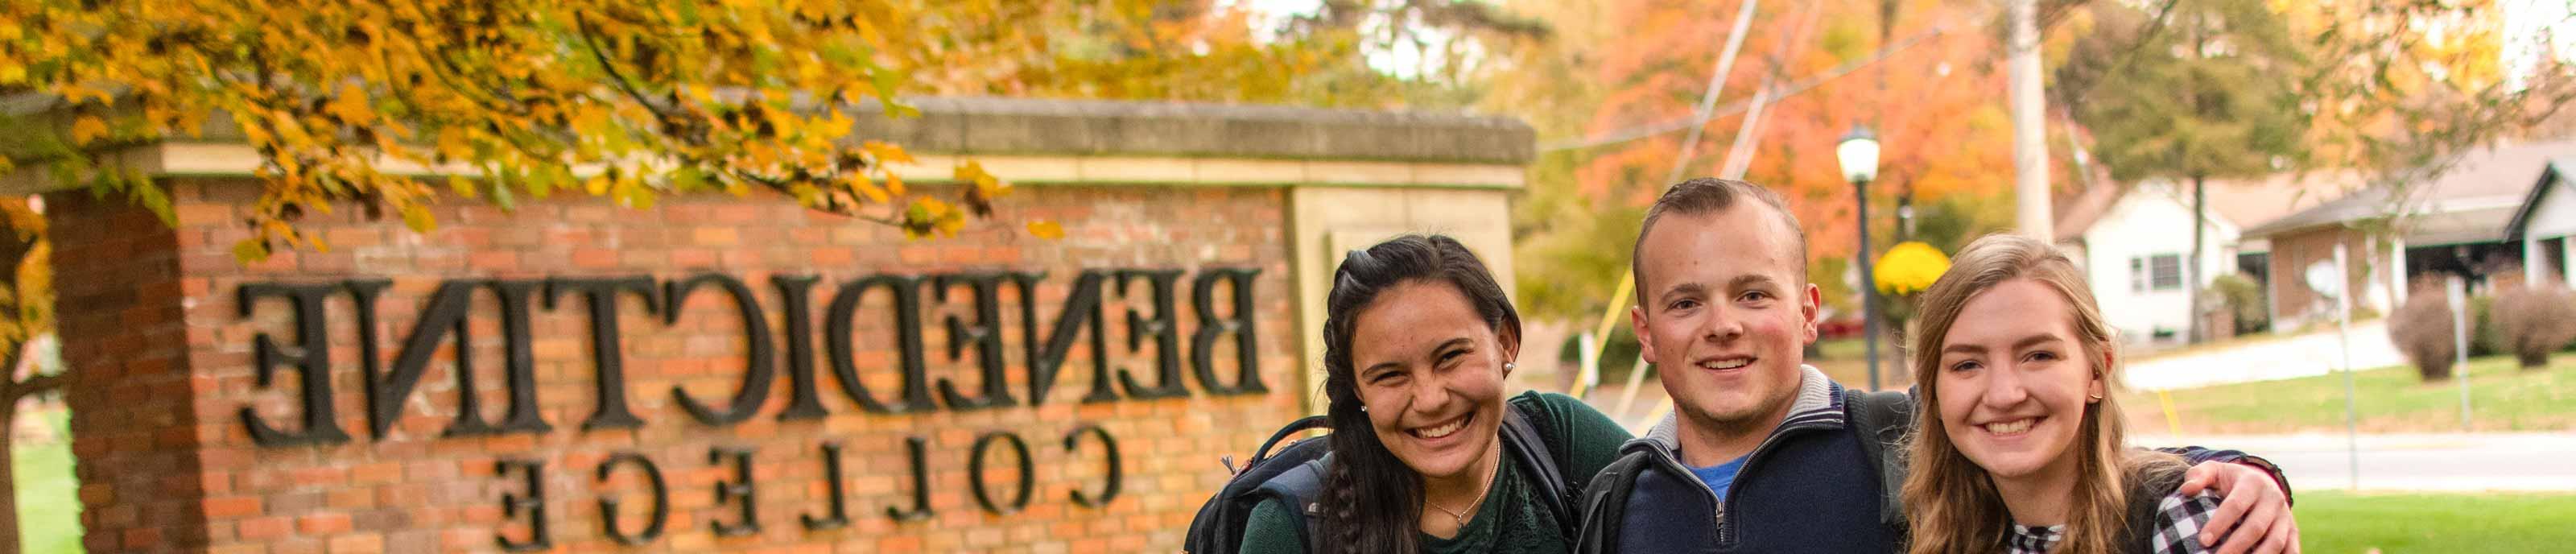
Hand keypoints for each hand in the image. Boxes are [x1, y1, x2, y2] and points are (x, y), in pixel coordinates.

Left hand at [2180, 461, 2299, 553]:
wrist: (2262, 480)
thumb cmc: (2229, 479)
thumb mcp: (2214, 470)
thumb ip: (2198, 476)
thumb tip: (2186, 490)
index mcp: (2252, 483)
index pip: (2235, 505)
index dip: (2219, 524)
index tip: (2203, 540)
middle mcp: (2273, 499)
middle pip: (2256, 527)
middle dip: (2236, 546)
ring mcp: (2285, 516)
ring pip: (2276, 541)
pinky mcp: (2293, 530)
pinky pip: (2291, 549)